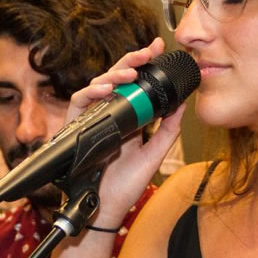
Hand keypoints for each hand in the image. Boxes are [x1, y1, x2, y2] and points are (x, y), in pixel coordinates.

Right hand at [68, 37, 187, 224]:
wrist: (105, 208)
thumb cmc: (126, 186)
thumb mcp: (154, 155)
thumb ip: (167, 130)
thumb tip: (181, 103)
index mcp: (128, 118)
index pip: (135, 85)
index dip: (145, 65)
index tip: (159, 49)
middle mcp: (109, 115)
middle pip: (117, 79)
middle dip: (132, 61)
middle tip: (148, 51)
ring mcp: (92, 119)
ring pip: (99, 85)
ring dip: (114, 75)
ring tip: (131, 73)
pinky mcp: (76, 126)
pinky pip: (79, 101)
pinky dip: (91, 92)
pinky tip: (107, 90)